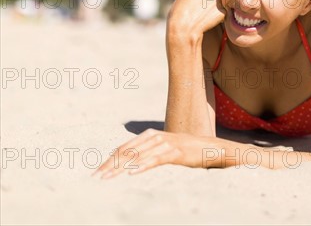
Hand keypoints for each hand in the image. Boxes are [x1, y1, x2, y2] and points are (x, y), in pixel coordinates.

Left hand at [93, 129, 227, 178]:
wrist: (210, 148)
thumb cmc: (185, 151)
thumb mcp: (163, 149)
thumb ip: (146, 152)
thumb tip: (127, 162)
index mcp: (150, 135)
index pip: (124, 148)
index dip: (108, 160)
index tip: (96, 173)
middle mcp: (155, 137)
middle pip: (127, 152)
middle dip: (109, 165)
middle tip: (96, 177)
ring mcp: (166, 143)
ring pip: (138, 156)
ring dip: (120, 167)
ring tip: (107, 178)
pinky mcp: (176, 152)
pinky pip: (156, 159)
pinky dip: (143, 165)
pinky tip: (132, 172)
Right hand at [167, 0, 225, 43]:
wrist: (183, 28)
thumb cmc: (180, 9)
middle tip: (201, 7)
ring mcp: (219, 0)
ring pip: (221, 1)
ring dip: (215, 6)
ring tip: (203, 13)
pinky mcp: (223, 11)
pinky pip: (223, 12)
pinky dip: (217, 15)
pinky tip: (207, 19)